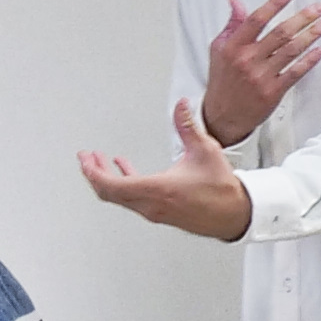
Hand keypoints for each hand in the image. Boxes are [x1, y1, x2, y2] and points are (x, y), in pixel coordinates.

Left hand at [77, 100, 253, 241]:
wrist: (235, 214)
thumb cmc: (222, 189)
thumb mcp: (205, 151)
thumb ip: (188, 126)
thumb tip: (181, 106)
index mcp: (157, 190)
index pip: (111, 186)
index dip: (93, 172)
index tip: (84, 159)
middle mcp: (151, 205)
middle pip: (109, 193)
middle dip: (94, 174)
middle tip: (86, 158)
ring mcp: (154, 211)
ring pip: (120, 197)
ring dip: (107, 178)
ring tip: (99, 162)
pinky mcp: (160, 212)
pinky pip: (132, 198)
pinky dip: (123, 183)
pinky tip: (124, 168)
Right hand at [203, 0, 320, 147]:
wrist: (222, 117)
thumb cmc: (222, 81)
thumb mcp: (219, 50)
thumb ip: (232, 25)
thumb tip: (236, 2)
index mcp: (234, 47)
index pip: (256, 20)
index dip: (274, 5)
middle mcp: (248, 60)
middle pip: (280, 33)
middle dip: (303, 18)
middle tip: (318, 8)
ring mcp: (261, 76)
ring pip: (291, 50)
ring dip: (311, 35)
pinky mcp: (273, 92)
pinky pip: (295, 73)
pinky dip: (309, 61)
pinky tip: (319, 50)